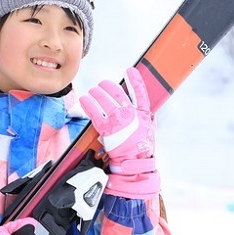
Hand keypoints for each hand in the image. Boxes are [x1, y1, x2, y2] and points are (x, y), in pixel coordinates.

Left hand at [79, 67, 159, 197]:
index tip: (129, 70)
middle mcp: (131, 114)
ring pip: (104, 99)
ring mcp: (119, 121)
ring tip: (92, 91)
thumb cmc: (140, 148)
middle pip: (117, 93)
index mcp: (143, 114)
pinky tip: (85, 99)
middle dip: (107, 86)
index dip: (135, 80)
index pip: (140, 92)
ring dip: (96, 93)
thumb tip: (142, 109)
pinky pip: (94, 111)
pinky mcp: (107, 129)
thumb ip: (145, 117)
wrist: (133, 163)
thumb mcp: (148, 130)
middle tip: (102, 85)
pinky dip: (88, 103)